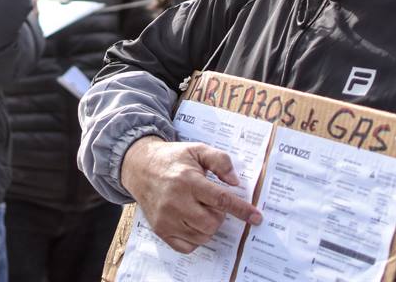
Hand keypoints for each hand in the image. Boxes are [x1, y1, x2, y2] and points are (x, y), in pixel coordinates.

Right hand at [120, 136, 261, 253]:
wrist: (139, 167)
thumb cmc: (173, 159)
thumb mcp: (197, 149)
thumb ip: (220, 160)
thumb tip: (235, 182)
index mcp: (188, 180)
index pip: (221, 199)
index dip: (241, 209)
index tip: (256, 217)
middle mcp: (176, 201)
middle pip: (212, 222)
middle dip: (219, 215)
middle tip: (210, 202)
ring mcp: (167, 218)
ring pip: (202, 236)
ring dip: (207, 226)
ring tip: (199, 209)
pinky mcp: (160, 230)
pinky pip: (188, 246)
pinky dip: (195, 238)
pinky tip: (190, 222)